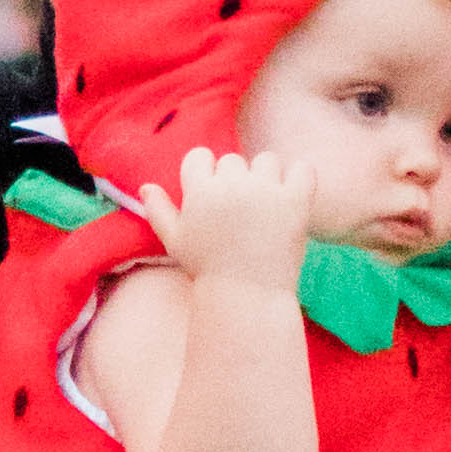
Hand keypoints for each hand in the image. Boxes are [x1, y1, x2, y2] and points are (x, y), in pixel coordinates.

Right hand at [152, 148, 318, 294]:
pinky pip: (303, 169)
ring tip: (265, 207)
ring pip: (267, 161)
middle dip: (236, 180)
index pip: (200, 156)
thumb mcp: (174, 241)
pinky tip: (291, 196)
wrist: (248, 295)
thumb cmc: (208, 269)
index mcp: (200, 191)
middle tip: (240, 212)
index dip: (205, 173)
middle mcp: (233, 184)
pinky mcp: (296, 200)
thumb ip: (158, 211)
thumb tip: (146, 187)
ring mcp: (266, 190)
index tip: (213, 196)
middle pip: (233, 160)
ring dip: (266, 177)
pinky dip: (300, 177)